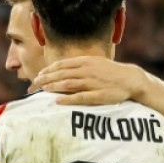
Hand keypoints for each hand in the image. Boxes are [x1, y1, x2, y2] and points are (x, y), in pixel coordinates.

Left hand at [30, 56, 147, 105]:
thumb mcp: (93, 63)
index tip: (37, 76)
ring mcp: (93, 83)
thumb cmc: (109, 72)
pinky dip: (68, 99)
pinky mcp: (99, 95)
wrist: (130, 79)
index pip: (61, 65)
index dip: (47, 71)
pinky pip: (81, 97)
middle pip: (61, 74)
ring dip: (53, 87)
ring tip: (42, 90)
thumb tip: (59, 71)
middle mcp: (87, 71)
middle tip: (33, 86)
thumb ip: (77, 66)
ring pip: (68, 84)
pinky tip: (58, 101)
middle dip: (45, 79)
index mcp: (85, 62)